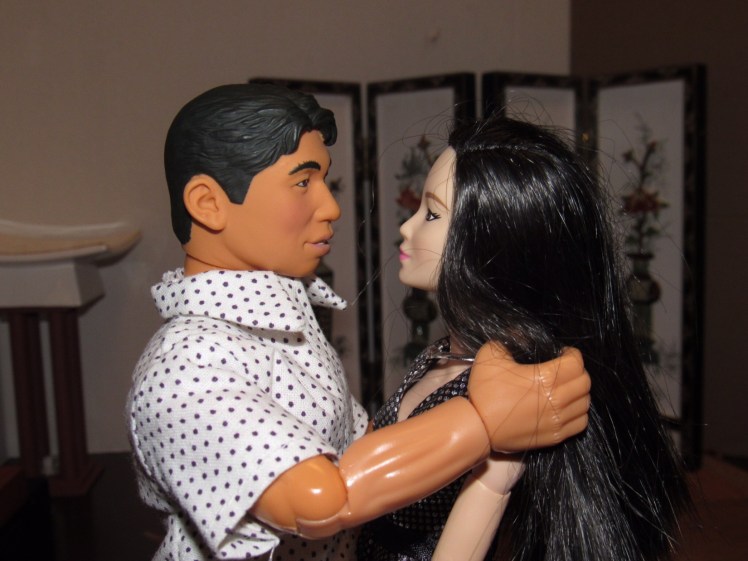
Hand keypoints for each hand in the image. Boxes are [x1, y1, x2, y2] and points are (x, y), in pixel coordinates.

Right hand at [468, 342, 589, 451]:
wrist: (478, 426)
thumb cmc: (485, 391)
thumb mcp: (490, 355)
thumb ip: (508, 340)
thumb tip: (519, 335)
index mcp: (545, 378)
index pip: (576, 363)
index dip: (572, 354)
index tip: (563, 353)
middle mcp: (557, 400)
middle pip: (585, 382)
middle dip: (577, 371)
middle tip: (565, 370)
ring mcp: (557, 420)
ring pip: (585, 403)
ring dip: (579, 393)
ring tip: (566, 389)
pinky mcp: (555, 436)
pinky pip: (580, 423)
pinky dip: (578, 412)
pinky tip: (566, 407)